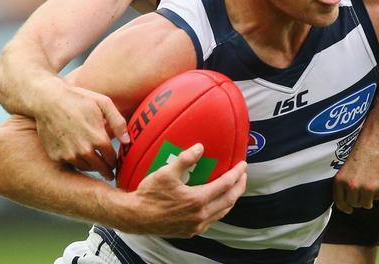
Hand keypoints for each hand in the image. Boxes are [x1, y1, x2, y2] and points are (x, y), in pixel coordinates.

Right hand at [35, 78, 128, 180]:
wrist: (48, 101)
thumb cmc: (79, 99)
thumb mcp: (103, 104)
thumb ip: (118, 122)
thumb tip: (127, 140)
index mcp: (99, 138)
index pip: (112, 159)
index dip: (115, 162)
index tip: (116, 163)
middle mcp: (84, 150)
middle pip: (100, 168)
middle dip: (107, 171)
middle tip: (109, 173)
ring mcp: (69, 154)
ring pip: (86, 168)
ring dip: (92, 167)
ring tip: (96, 166)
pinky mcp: (56, 156)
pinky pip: (70, 164)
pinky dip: (76, 162)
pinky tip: (79, 157)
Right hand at [117, 144, 247, 236]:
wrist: (135, 217)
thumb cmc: (149, 194)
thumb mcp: (166, 172)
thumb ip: (185, 159)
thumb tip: (200, 147)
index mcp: (197, 200)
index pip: (225, 185)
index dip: (236, 174)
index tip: (243, 165)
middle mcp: (200, 215)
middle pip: (229, 201)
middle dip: (239, 187)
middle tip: (243, 176)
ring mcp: (195, 226)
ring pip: (221, 212)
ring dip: (231, 199)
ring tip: (234, 188)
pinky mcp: (189, 231)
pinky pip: (211, 220)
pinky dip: (219, 209)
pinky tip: (216, 203)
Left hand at [333, 120, 378, 212]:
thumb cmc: (366, 140)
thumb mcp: (349, 160)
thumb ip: (347, 177)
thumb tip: (348, 191)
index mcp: (341, 177)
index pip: (339, 201)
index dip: (344, 206)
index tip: (348, 208)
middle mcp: (353, 186)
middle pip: (354, 203)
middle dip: (358, 199)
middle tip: (363, 192)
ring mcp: (370, 188)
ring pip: (367, 203)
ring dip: (369, 197)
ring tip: (372, 183)